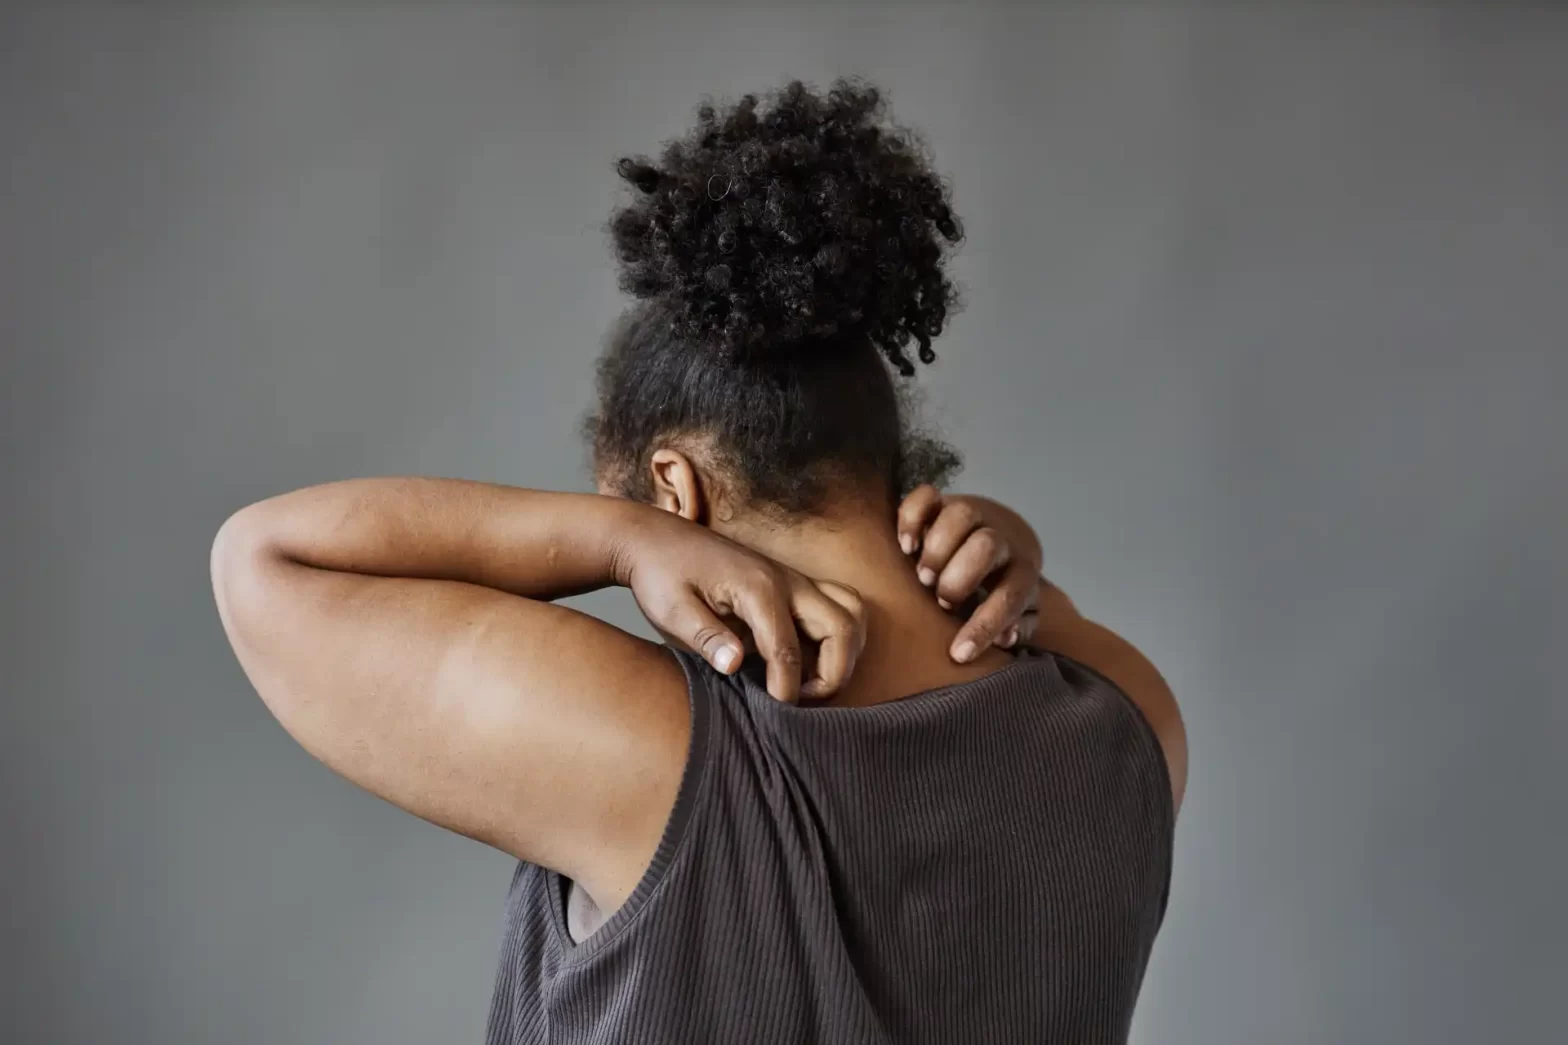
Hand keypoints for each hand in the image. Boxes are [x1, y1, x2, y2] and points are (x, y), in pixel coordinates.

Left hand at [617, 511, 865, 702]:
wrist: (654, 538)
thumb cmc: (660, 574)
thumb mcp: (671, 610)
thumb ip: (706, 638)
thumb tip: (734, 665)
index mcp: (756, 588)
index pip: (787, 649)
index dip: (786, 689)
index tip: (775, 714)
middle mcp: (786, 580)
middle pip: (842, 627)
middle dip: (835, 672)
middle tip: (802, 700)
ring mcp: (793, 580)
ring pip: (851, 612)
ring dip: (846, 651)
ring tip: (812, 682)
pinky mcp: (792, 585)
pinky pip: (838, 606)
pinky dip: (840, 636)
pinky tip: (809, 661)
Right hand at [896, 485, 1041, 662]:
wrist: (1001, 534)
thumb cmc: (1000, 586)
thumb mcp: (1016, 610)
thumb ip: (1016, 626)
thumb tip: (1006, 637)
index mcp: (1021, 570)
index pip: (1011, 595)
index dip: (985, 625)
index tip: (959, 653)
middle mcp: (999, 538)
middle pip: (987, 545)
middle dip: (959, 577)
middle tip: (941, 599)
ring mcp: (971, 515)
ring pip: (961, 515)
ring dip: (937, 549)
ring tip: (922, 576)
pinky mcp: (942, 502)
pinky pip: (927, 495)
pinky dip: (912, 518)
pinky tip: (906, 545)